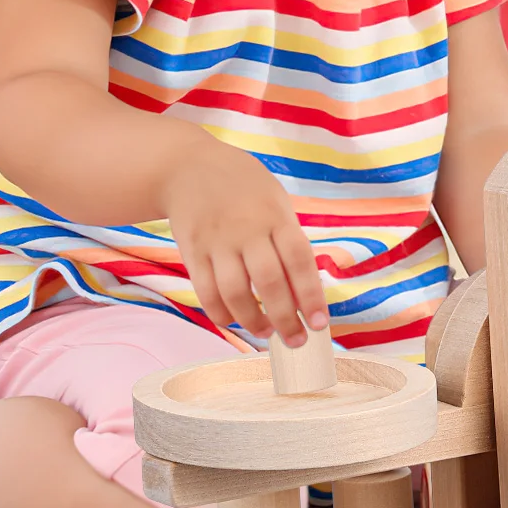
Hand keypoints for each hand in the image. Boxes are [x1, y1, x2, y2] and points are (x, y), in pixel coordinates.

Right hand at [161, 139, 327, 344]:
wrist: (187, 166)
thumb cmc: (244, 188)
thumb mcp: (275, 201)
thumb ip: (289, 241)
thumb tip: (306, 291)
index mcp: (275, 216)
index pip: (299, 261)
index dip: (312, 296)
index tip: (320, 324)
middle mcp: (247, 230)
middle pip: (268, 282)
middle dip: (286, 318)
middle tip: (297, 341)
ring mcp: (217, 242)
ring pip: (234, 293)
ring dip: (253, 321)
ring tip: (267, 333)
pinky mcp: (192, 252)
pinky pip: (206, 291)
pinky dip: (222, 314)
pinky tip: (236, 321)